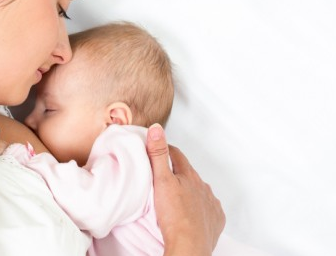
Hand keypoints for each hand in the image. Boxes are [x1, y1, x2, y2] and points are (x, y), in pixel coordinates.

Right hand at [146, 124, 224, 255]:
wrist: (189, 246)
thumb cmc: (174, 216)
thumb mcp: (160, 181)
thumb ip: (158, 154)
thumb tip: (157, 129)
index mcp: (189, 175)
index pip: (177, 155)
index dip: (166, 150)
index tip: (158, 149)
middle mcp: (203, 187)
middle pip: (188, 173)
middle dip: (177, 172)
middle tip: (163, 177)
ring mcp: (211, 203)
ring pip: (199, 190)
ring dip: (189, 190)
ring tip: (175, 198)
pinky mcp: (216, 219)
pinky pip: (208, 208)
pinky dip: (200, 207)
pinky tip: (191, 213)